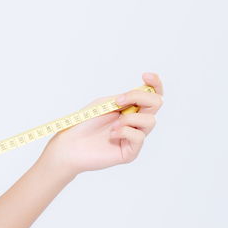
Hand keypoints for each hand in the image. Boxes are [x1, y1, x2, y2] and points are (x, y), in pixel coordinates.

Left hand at [39, 72, 164, 176]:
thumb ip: (127, 98)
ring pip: (150, 121)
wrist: (70, 144)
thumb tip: (144, 94)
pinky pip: (139, 137)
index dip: (155, 83)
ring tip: (112, 124)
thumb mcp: (106, 103)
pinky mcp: (130, 153)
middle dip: (140, 97)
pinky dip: (125, 132)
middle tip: (119, 101)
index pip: (152, 94)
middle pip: (157, 103)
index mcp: (130, 108)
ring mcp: (134, 138)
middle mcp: (136, 122)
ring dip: (129, 118)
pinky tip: (111, 135)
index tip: (145, 75)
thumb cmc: (84, 123)